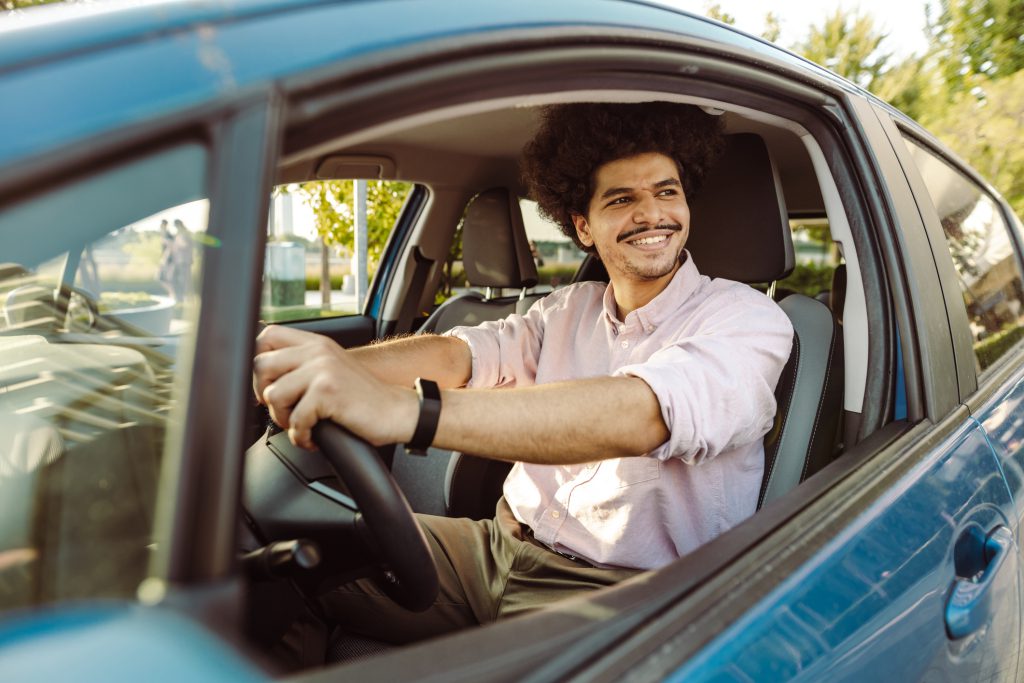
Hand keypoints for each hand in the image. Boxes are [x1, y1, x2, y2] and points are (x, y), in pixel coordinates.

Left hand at [253, 326, 417, 449]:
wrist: (397, 411)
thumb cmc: (363, 398)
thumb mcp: (332, 369)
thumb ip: (304, 365)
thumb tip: (263, 379)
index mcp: (316, 343)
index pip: (266, 337)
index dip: (258, 363)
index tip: (269, 385)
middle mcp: (317, 351)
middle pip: (260, 365)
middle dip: (264, 395)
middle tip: (284, 410)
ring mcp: (323, 370)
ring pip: (272, 395)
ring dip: (283, 418)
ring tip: (301, 425)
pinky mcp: (328, 392)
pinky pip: (294, 419)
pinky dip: (301, 436)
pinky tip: (313, 438)